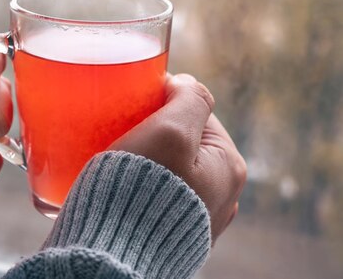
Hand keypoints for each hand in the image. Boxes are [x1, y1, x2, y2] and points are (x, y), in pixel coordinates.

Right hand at [109, 74, 246, 241]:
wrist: (113, 257)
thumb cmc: (141, 192)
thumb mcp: (171, 131)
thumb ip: (190, 98)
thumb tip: (188, 84)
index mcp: (229, 167)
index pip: (198, 112)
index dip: (165, 101)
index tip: (135, 103)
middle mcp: (222, 195)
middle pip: (184, 141)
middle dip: (153, 130)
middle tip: (121, 129)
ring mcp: (198, 217)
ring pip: (169, 168)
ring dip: (144, 157)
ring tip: (115, 156)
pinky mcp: (172, 233)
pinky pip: (157, 195)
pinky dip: (139, 184)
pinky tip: (118, 185)